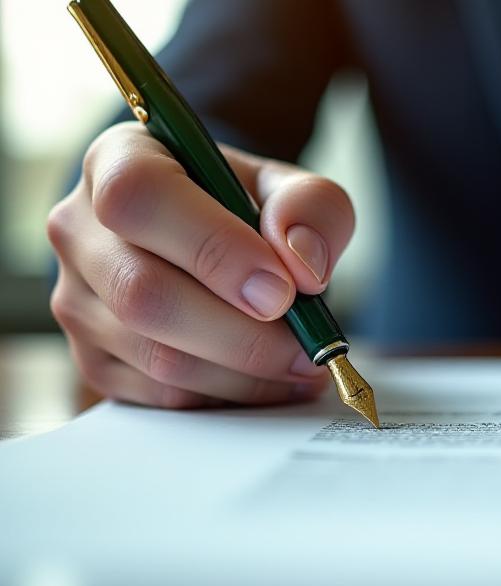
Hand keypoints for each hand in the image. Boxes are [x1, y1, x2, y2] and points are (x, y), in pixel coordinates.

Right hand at [48, 123, 355, 407]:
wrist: (217, 247)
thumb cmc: (249, 210)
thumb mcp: (292, 189)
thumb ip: (311, 208)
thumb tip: (302, 264)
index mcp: (120, 161)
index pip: (140, 197)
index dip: (213, 248)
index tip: (282, 289)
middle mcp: (80, 229)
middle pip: (143, 293)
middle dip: (242, 333)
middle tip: (309, 345)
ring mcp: (76, 299)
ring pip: (155, 355)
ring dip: (245, 373)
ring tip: (305, 364)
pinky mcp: (93, 359)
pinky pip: (160, 394)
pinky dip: (229, 395)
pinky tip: (274, 380)